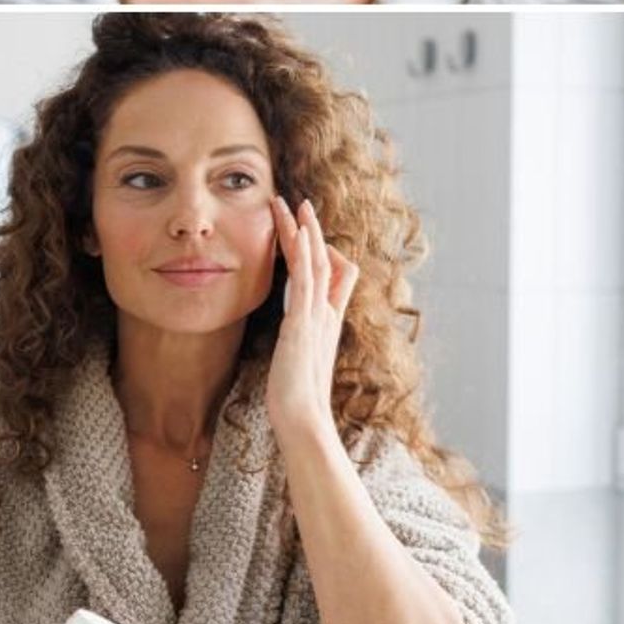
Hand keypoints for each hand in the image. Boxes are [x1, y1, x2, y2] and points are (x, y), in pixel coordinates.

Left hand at [263, 196, 358, 449]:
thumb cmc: (296, 397)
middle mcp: (326, 315)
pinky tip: (296, 232)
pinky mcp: (304, 322)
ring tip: (292, 203)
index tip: (302, 230)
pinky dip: (304, 252)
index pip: (332, 275)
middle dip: (312, 230)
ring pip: (317, 262)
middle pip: (325, 261)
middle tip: (300, 203)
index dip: (320, 250)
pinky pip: (307, 279)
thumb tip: (291, 333)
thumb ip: (298, 342)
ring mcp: (317, 317)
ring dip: (305, 230)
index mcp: (325, 322)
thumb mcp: (297, 361)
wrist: (303, 420)